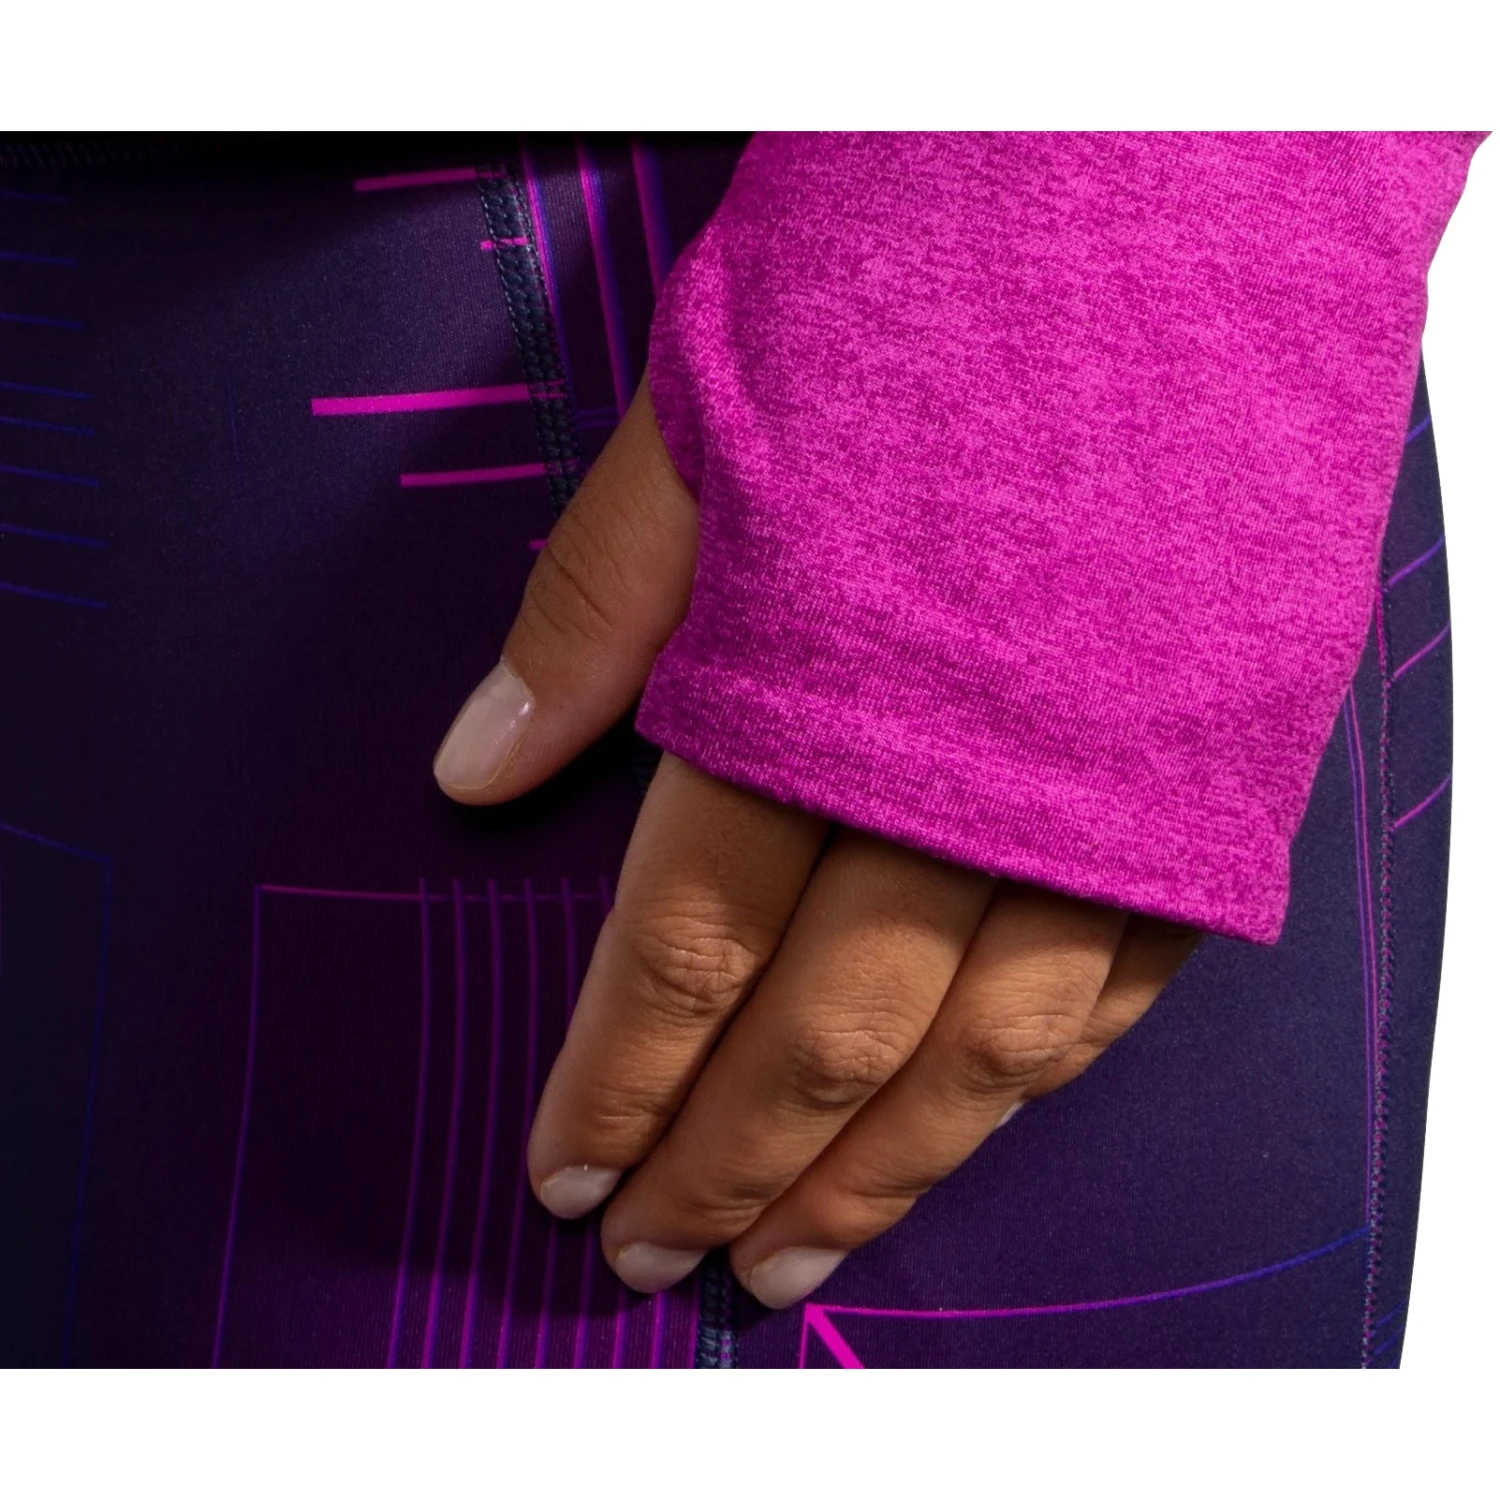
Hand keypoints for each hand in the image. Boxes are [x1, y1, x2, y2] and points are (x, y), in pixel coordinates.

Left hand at [433, 379, 1200, 1308]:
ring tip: (788, 1262)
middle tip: (653, 1253)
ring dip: (878, 1172)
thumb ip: (597, 616)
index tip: (568, 1162)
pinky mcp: (1212, 779)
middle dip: (727, 1158)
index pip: (693, 943)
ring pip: (985, 1049)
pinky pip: (1120, 978)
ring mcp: (1112, 792)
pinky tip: (959, 1134)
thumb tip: (477, 770)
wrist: (1173, 202)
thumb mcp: (710, 422)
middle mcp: (977, 773)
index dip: (623, 1071)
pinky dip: (1029, 1078)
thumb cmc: (932, 290)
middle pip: (827, 1030)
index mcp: (829, 690)